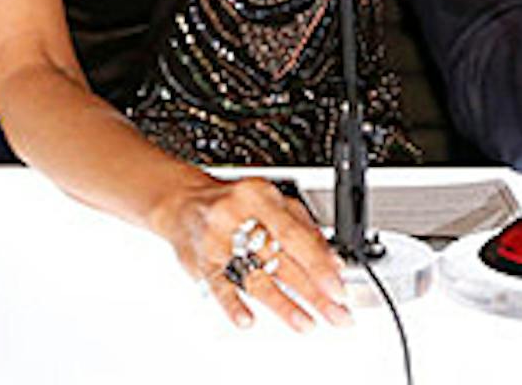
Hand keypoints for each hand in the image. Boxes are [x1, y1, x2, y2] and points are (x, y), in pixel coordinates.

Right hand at [154, 176, 350, 332]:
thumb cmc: (233, 205)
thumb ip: (304, 230)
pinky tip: (247, 320)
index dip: (319, 264)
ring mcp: (216, 240)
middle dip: (312, 292)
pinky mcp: (201, 262)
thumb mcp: (270, 203)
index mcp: (258, 197)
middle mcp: (236, 217)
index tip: (338, 289)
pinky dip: (232, 305)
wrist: (182, 202)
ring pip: (254, 277)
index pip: (294, 235)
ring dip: (282, 305)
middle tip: (335, 315)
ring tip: (306, 324)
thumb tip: (334, 264)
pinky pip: (217, 285)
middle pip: (280, 259)